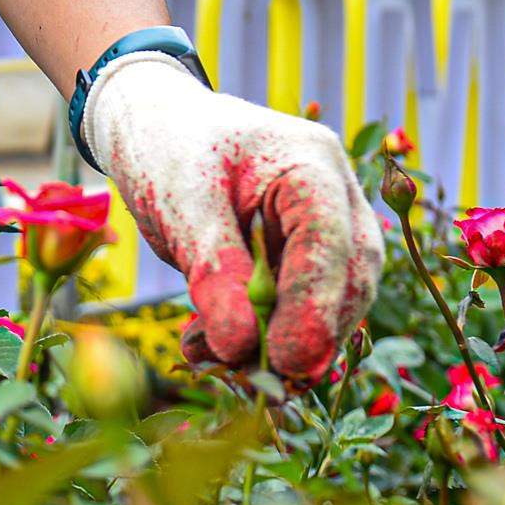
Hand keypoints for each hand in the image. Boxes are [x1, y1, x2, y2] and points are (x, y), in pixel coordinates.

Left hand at [82, 57, 382, 380]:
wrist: (156, 126)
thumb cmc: (168, 147)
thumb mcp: (181, 203)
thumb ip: (215, 271)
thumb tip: (243, 349)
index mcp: (311, 164)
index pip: (331, 245)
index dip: (314, 310)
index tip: (286, 363)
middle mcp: (336, 197)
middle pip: (348, 281)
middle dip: (306, 338)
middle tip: (250, 379)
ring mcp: (327, 228)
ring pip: (332, 304)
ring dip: (279, 344)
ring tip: (211, 357)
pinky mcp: (303, 258)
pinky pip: (301, 308)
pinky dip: (262, 336)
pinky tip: (211, 347)